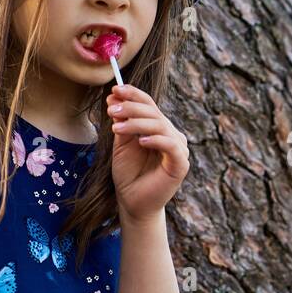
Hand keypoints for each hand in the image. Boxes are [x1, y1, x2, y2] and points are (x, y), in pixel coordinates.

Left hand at [105, 84, 188, 223]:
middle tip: (111, 109)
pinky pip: (172, 146)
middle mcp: (171, 134)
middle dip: (131, 108)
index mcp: (158, 128)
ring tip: (116, 127)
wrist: (133, 203)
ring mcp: (178, 149)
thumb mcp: (121, 145)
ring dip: (137, 123)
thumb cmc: (129, 174)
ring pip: (161, 126)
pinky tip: (141, 141)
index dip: (133, 94)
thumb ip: (121, 123)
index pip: (149, 104)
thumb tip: (112, 98)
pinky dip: (157, 140)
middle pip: (154, 112)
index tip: (114, 89)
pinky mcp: (180, 164)